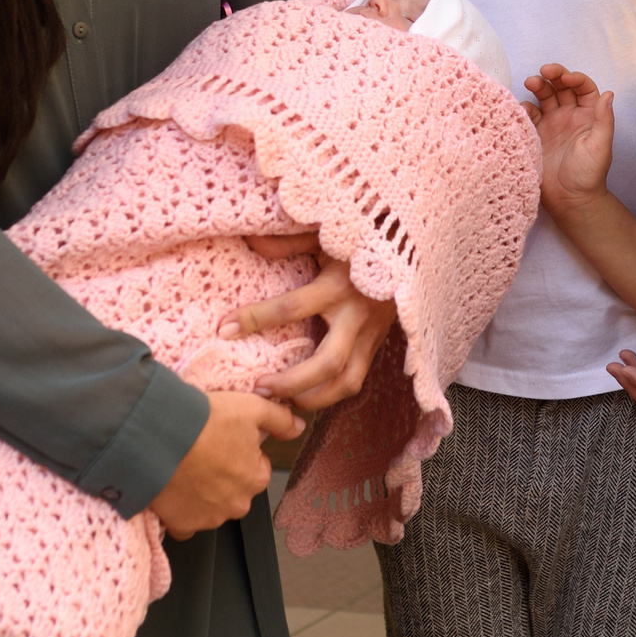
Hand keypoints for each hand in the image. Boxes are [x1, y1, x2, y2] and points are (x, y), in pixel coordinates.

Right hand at [150, 391, 303, 536]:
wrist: (158, 437)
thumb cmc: (203, 422)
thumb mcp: (250, 407)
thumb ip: (280, 419)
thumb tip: (298, 427)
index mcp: (255, 477)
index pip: (256, 468)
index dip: (240, 451)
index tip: (222, 440)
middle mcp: (237, 503)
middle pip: (235, 490)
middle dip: (222, 475)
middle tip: (203, 453)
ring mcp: (210, 518)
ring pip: (211, 507)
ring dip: (202, 492)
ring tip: (185, 466)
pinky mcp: (183, 525)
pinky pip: (186, 523)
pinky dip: (181, 510)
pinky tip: (173, 489)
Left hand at [224, 251, 399, 412]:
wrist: (410, 247)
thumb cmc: (362, 236)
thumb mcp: (325, 235)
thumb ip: (288, 241)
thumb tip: (250, 242)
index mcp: (338, 284)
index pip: (290, 308)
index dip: (255, 319)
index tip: (225, 329)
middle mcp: (356, 315)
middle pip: (326, 362)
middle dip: (291, 382)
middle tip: (259, 387)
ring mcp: (371, 333)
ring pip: (347, 381)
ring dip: (315, 397)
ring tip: (284, 401)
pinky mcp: (378, 343)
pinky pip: (357, 377)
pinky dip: (332, 391)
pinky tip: (309, 394)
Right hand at [524, 63, 613, 220]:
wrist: (569, 200)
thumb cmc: (589, 174)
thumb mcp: (600, 145)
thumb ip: (603, 119)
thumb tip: (609, 93)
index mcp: (588, 115)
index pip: (583, 88)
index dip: (575, 79)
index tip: (565, 78)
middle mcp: (570, 115)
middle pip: (561, 87)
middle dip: (553, 76)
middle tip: (543, 72)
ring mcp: (552, 124)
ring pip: (544, 97)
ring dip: (538, 86)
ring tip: (531, 82)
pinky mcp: (535, 134)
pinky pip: (529, 115)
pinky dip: (524, 107)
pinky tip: (523, 108)